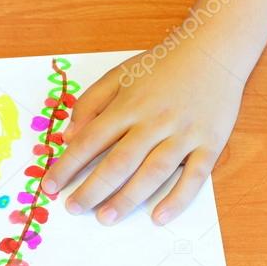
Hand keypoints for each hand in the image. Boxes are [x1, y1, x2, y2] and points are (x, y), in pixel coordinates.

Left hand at [42, 45, 244, 224]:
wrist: (216, 47)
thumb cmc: (162, 65)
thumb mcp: (119, 75)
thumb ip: (90, 104)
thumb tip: (68, 138)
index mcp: (129, 105)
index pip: (90, 140)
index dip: (67, 165)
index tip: (50, 187)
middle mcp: (155, 121)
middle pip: (119, 162)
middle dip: (93, 189)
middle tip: (73, 208)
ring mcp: (184, 133)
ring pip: (153, 172)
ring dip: (128, 198)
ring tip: (105, 218)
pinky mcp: (211, 143)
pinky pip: (195, 176)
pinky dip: (177, 199)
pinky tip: (158, 217)